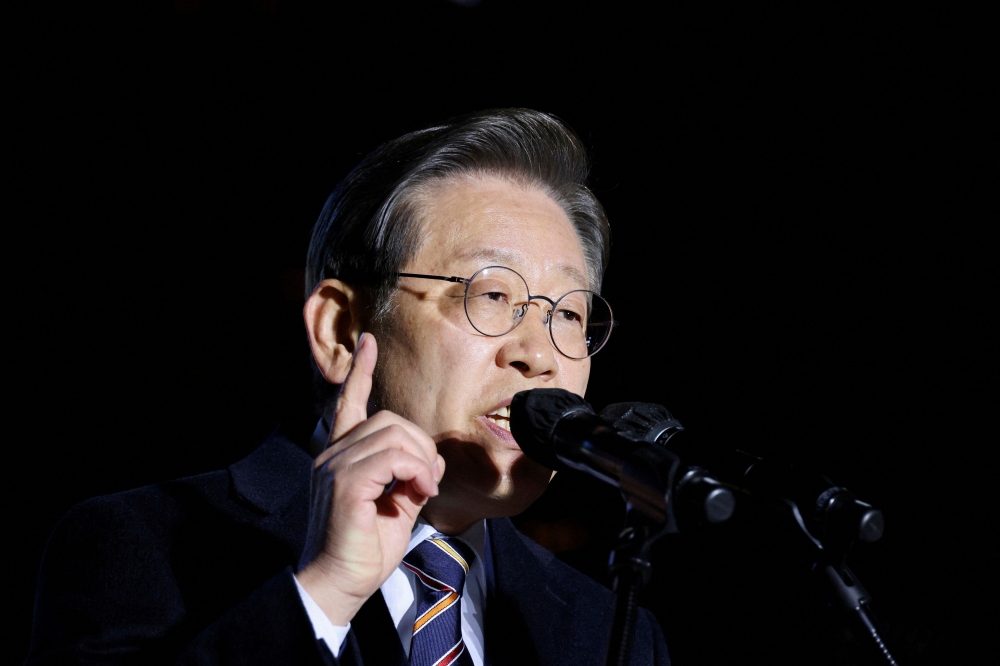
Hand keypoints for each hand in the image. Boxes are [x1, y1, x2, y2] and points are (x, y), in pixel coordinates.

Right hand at [296, 333, 444, 624]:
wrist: (340, 584)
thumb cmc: (366, 550)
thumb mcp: (397, 506)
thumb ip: (410, 477)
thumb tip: (431, 461)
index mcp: (340, 456)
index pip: (348, 403)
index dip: (361, 373)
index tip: (370, 343)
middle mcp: (332, 455)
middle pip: (389, 420)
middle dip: (421, 445)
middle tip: (428, 481)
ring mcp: (335, 466)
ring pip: (393, 435)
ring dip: (421, 461)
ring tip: (423, 490)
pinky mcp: (345, 483)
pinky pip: (392, 457)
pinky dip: (416, 471)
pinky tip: (418, 493)